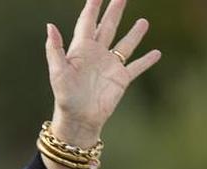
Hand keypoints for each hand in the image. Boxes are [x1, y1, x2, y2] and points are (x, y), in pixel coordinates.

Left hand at [44, 0, 161, 144]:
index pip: (87, 22)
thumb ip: (55, 49)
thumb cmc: (65, 97)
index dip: (92, 6)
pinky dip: (147, 60)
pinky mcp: (121, 80)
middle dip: (114, 11)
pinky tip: (157, 53)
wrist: (79, 120)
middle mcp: (97, 54)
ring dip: (134, 33)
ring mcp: (110, 66)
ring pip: (125, 44)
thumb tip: (50, 26)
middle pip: (107, 27)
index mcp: (81, 49)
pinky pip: (136, 66)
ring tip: (143, 21)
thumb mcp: (58, 72)